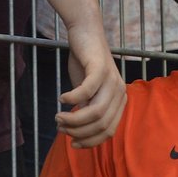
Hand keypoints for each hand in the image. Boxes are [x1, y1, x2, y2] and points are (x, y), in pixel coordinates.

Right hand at [58, 24, 125, 148]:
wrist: (86, 34)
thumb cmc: (85, 65)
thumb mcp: (88, 93)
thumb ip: (86, 110)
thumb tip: (76, 134)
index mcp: (119, 100)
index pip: (108, 131)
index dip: (89, 141)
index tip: (72, 142)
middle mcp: (119, 91)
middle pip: (101, 124)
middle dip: (78, 132)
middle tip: (60, 127)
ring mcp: (112, 79)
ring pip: (95, 112)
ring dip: (73, 119)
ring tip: (58, 117)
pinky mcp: (100, 67)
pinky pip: (87, 91)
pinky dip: (72, 99)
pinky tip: (61, 97)